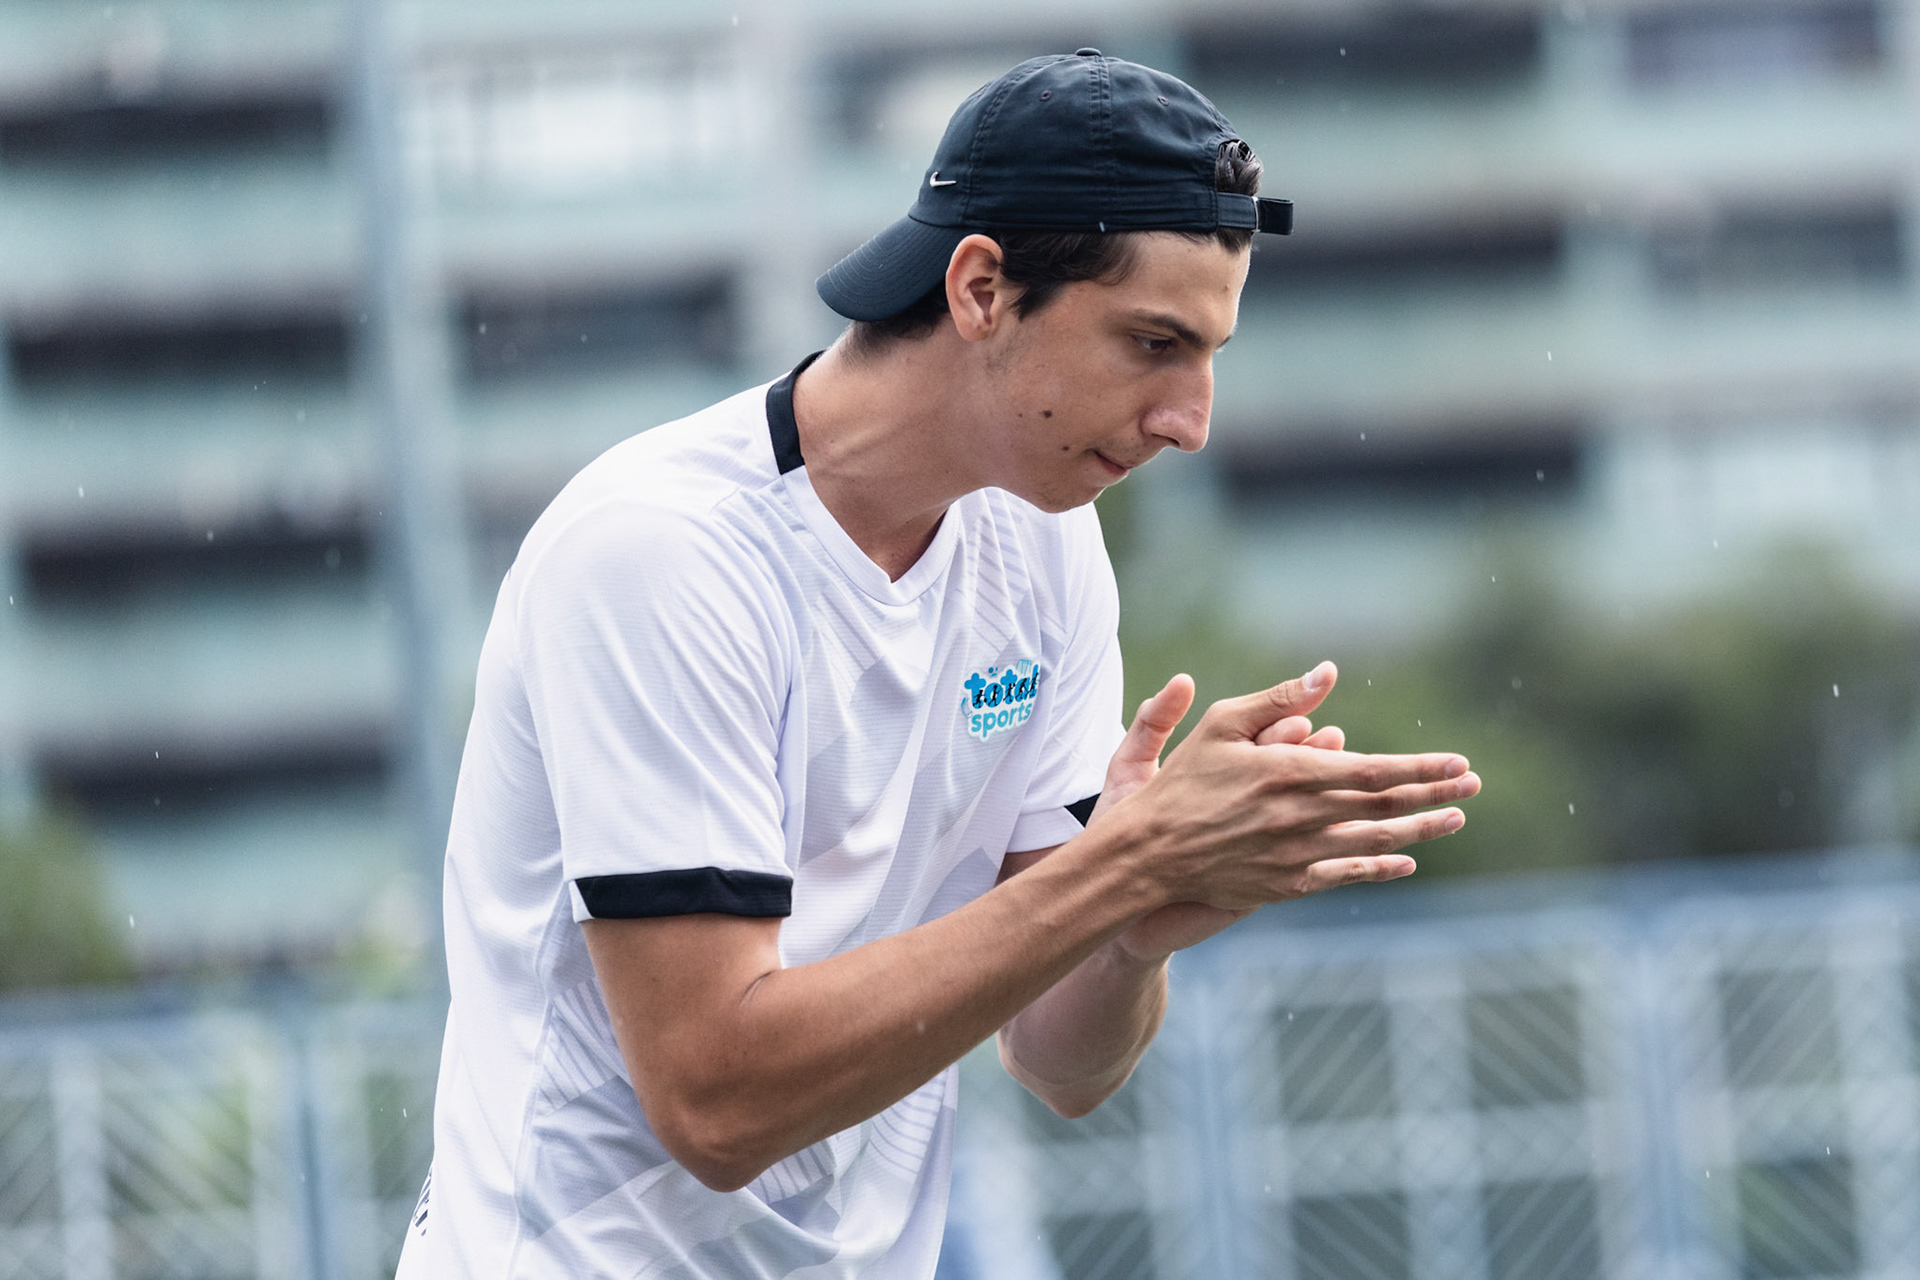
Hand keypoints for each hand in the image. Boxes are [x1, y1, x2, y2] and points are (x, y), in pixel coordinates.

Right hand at [1114, 662, 1477, 924]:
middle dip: (1434, 793)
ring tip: (1455, 818)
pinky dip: (1380, 867)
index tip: (1457, 762)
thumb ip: (1278, 699)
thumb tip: (1328, 672)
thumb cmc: (1182, 781)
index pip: (1374, 770)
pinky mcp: (1287, 885)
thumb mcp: (1222, 725)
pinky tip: (1405, 860)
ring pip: (1374, 841)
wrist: (1148, 853)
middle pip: (1384, 805)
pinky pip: (1345, 874)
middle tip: (1474, 785)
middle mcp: (1302, 817)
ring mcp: (1297, 855)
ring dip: (1420, 830)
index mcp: (1291, 773)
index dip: (1420, 767)